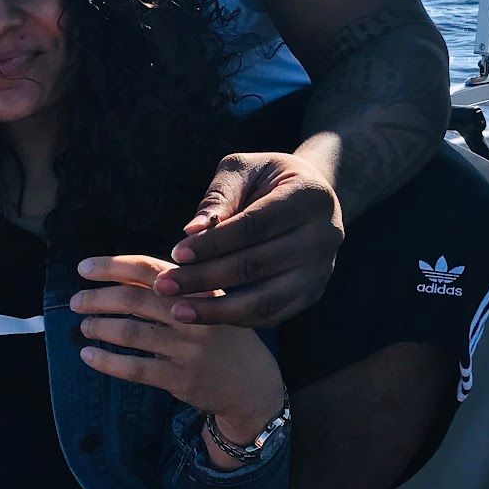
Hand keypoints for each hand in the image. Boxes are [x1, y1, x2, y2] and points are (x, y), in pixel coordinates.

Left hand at [70, 254, 286, 436]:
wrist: (251, 384)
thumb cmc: (220, 335)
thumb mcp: (208, 302)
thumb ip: (173, 286)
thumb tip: (117, 274)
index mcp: (198, 288)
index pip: (148, 269)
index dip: (112, 266)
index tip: (83, 268)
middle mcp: (194, 314)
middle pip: (134, 300)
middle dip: (97, 299)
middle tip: (75, 302)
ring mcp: (187, 348)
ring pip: (130, 333)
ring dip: (98, 327)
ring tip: (83, 326)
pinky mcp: (180, 378)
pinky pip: (134, 368)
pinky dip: (106, 361)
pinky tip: (89, 355)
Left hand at [151, 151, 343, 326]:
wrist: (312, 196)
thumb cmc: (268, 178)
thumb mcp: (244, 169)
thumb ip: (219, 195)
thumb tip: (191, 230)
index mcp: (309, 196)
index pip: (254, 226)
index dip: (214, 243)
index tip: (176, 253)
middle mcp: (324, 236)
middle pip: (257, 265)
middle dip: (205, 278)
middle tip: (163, 286)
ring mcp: (321, 270)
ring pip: (266, 300)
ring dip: (218, 310)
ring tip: (178, 311)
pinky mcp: (312, 294)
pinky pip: (271, 315)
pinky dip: (235, 319)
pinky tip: (203, 315)